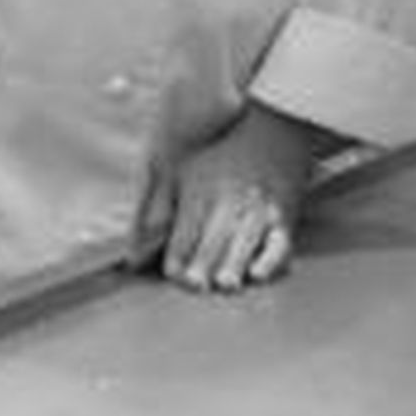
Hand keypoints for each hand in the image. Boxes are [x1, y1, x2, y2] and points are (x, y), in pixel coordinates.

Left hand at [158, 104, 329, 293]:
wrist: (272, 130)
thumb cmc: (223, 157)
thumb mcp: (187, 172)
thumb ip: (161, 207)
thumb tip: (132, 251)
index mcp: (201, 192)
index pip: (187, 229)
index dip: (179, 252)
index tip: (173, 273)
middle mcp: (229, 200)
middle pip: (214, 236)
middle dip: (205, 261)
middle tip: (196, 284)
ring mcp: (257, 210)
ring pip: (244, 240)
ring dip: (234, 261)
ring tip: (224, 284)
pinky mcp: (283, 219)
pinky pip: (278, 242)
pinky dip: (270, 258)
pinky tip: (259, 273)